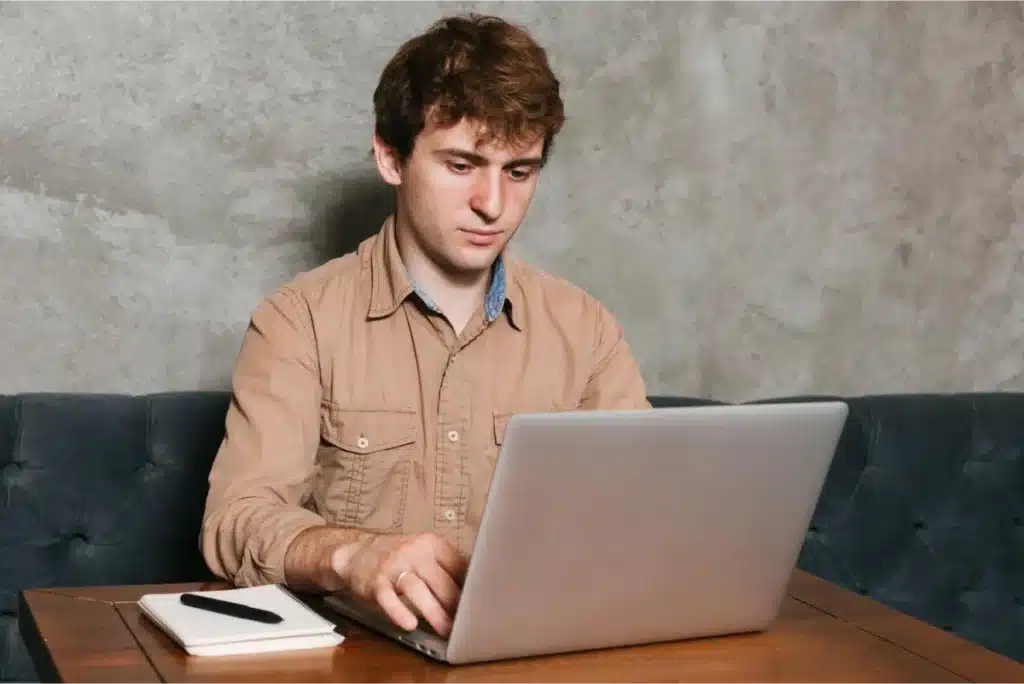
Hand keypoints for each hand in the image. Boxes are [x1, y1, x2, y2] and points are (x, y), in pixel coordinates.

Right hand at [335, 532, 467, 636]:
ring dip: (433, 611)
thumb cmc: (399, 557)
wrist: (358, 552)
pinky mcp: (376, 580)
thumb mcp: (425, 553)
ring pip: (417, 588)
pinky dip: (399, 611)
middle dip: (455, 605)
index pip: (458, 566)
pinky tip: (409, 624)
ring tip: (445, 629)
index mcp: (432, 544)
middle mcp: (414, 551)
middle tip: (465, 625)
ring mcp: (394, 565)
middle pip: (441, 580)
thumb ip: (447, 567)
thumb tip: (476, 590)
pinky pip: (388, 597)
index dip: (470, 589)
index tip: (478, 607)